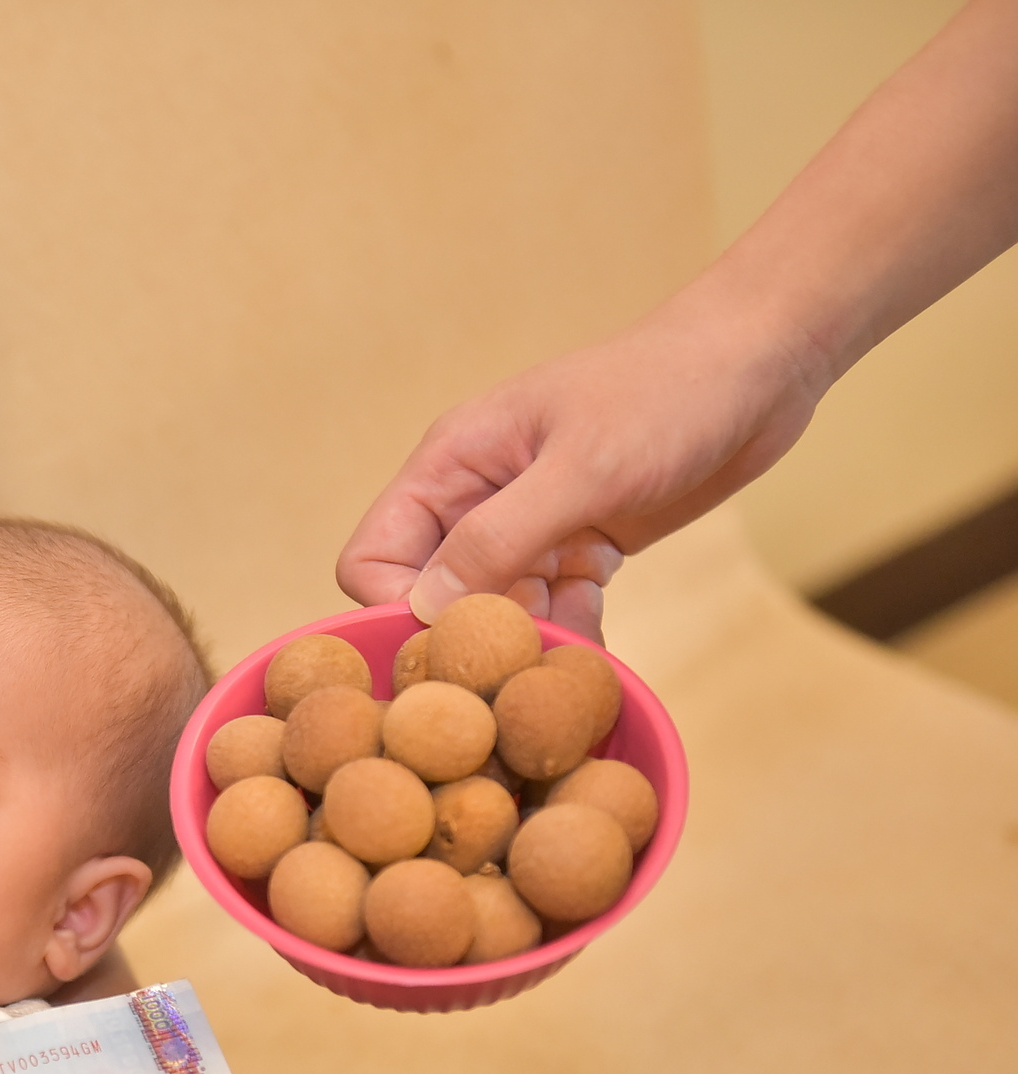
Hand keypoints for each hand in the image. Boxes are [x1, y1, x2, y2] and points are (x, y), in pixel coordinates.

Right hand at [337, 289, 826, 642]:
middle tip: (522, 649)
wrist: (762, 363)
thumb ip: (496, 538)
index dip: (396, 608)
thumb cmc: (668, 392)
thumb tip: (421, 609)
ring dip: (526, 633)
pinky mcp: (577, 543)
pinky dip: (567, 623)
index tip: (452, 642)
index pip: (372, 558)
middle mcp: (476, 498)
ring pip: (492, 609)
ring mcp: (528, 523)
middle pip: (429, 594)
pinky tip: (597, 611)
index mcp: (451, 464)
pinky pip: (547, 606)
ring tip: (573, 628)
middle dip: (470, 631)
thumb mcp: (582, 468)